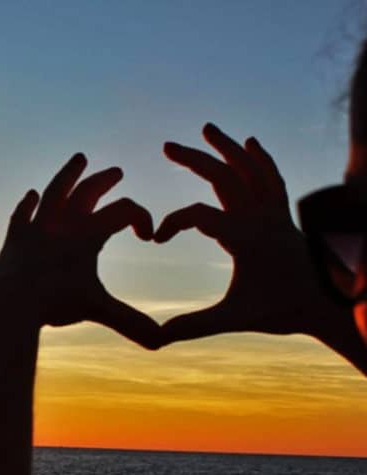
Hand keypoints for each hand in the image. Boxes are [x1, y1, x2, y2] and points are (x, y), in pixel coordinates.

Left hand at [0, 153, 160, 348]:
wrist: (7, 302)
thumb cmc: (53, 303)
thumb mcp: (97, 310)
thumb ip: (131, 323)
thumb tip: (162, 344)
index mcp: (87, 232)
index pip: (124, 210)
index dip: (142, 217)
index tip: (148, 237)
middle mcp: (62, 222)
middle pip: (88, 190)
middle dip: (105, 180)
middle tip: (116, 172)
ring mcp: (36, 227)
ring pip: (55, 191)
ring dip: (68, 175)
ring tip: (78, 160)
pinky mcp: (15, 238)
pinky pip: (23, 214)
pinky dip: (29, 204)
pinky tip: (32, 195)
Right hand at [158, 123, 341, 342]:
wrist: (328, 306)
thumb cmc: (281, 311)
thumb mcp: (233, 318)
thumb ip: (194, 325)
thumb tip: (157, 337)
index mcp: (245, 236)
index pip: (198, 215)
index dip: (171, 222)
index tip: (155, 239)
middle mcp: (261, 217)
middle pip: (224, 176)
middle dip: (194, 159)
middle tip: (167, 146)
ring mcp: (275, 213)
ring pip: (250, 169)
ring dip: (227, 148)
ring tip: (208, 128)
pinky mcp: (284, 215)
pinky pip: (272, 178)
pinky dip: (260, 159)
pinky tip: (250, 143)